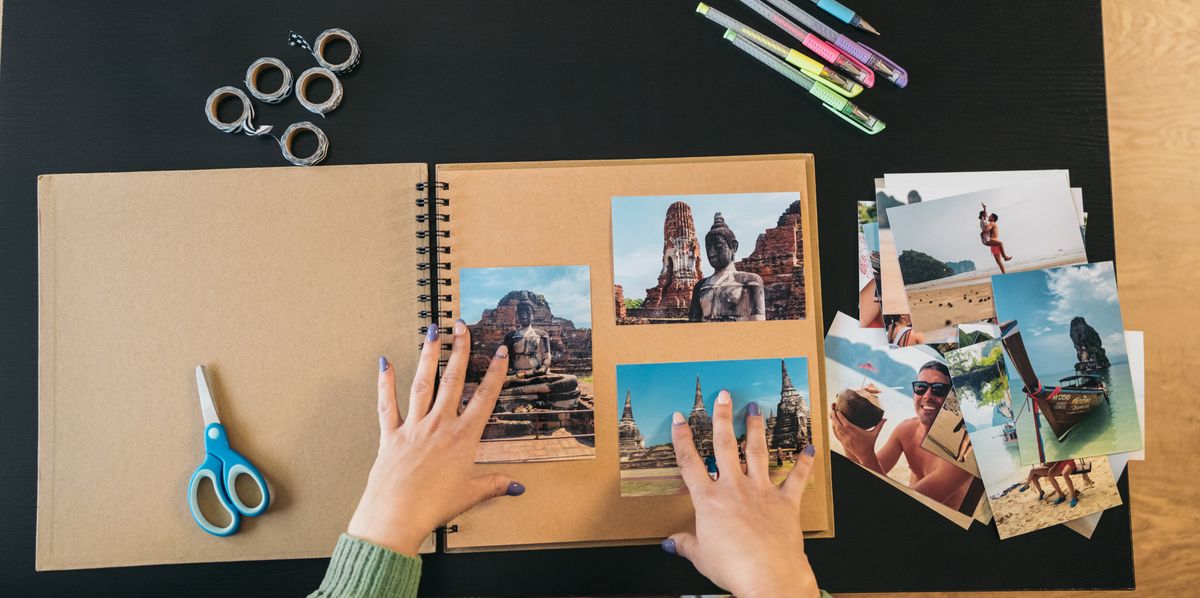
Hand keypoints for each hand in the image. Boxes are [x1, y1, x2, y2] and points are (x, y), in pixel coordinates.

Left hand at [346, 320, 522, 554]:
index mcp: (463, 438)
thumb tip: (517, 487)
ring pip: (423, 383)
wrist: (396, 516)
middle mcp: (439, 425)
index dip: (495, 373)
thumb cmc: (433, 507)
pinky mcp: (391, 435)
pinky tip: (385, 363)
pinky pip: (387, 404)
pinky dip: (385, 383)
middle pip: (453, 380)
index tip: (501, 352)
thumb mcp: (470, 495)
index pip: (484, 398)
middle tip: (462, 328)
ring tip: (432, 332)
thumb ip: (494, 485)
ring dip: (428, 355)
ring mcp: (414, 427)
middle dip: (460, 351)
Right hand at [664, 391, 820, 597]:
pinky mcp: (785, 502)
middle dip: (722, 418)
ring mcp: (761, 491)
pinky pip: (796, 478)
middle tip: (724, 396)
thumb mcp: (700, 556)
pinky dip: (804, 462)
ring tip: (755, 409)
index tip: (680, 417)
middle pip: (725, 446)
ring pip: (757, 452)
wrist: (768, 576)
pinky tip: (809, 446)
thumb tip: (669, 543)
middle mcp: (734, 488)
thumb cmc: (732, 567)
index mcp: (709, 500)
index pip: (690, 462)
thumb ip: (685, 544)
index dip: (682, 438)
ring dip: (756, 429)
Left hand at [831, 410, 885, 468]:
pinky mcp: (843, 443)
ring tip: (831, 415)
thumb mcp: (875, 434)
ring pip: (836, 430)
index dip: (841, 417)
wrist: (865, 456)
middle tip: (832, 410)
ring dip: (833, 422)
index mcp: (856, 433)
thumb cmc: (870, 444)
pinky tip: (833, 424)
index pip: (846, 424)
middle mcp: (849, 436)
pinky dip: (833, 429)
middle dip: (834, 418)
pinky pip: (836, 435)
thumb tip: (886, 418)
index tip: (838, 411)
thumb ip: (879, 425)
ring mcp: (845, 440)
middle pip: (838, 426)